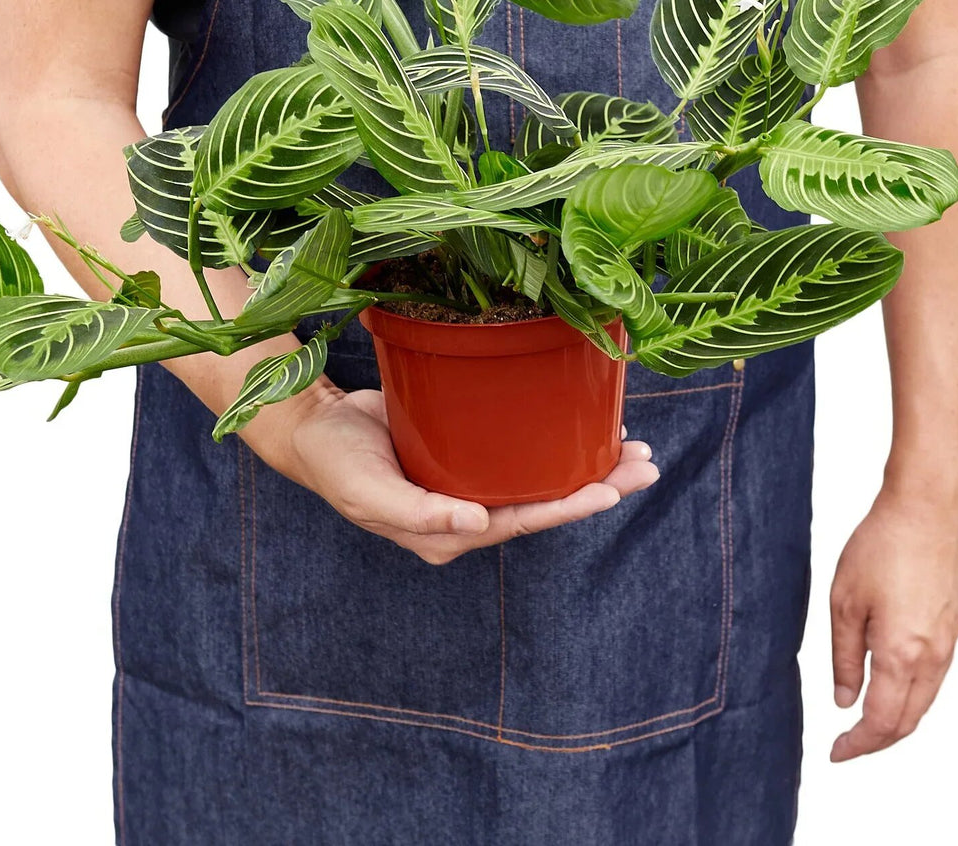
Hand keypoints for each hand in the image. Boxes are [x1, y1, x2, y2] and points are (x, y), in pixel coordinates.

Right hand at [255, 383, 658, 563]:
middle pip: (543, 501)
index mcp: (449, 533)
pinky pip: (517, 450)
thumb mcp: (369, 491)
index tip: (609, 489)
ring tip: (631, 446)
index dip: (567, 507)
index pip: (521, 522)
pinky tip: (579, 424)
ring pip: (538, 476)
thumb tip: (477, 525)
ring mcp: (467, 482)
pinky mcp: (463, 450)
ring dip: (585, 463)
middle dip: (596, 485)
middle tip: (645, 463)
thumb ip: (421, 514)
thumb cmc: (336, 463)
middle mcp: (466, 513)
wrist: (312, 426)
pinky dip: (552, 441)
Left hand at [828, 482, 957, 761]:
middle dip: (878, 740)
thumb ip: (844, 656)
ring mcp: (950, 642)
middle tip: (847, 745)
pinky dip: (912, 694)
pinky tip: (891, 685)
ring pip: (925, 701)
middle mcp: (933, 656)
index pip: (882, 721)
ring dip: (896, 719)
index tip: (836, 753)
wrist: (927, 509)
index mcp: (902, 654)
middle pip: (908, 719)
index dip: (858, 744)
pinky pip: (935, 677)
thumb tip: (844, 700)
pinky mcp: (955, 625)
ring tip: (864, 721)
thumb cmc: (881, 546)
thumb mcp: (844, 601)